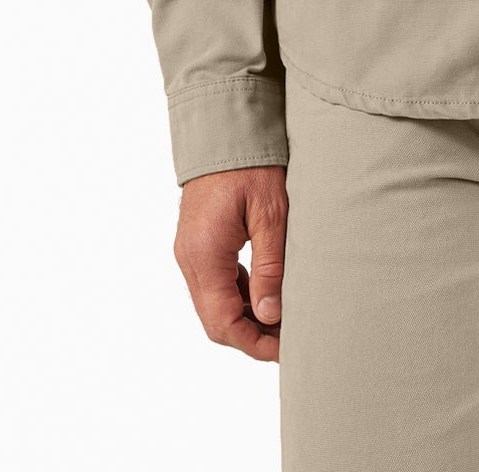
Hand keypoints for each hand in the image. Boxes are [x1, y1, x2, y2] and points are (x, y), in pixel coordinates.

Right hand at [173, 165, 287, 362]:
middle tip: (288, 338)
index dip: (253, 343)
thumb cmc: (250, 164)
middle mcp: (190, 258)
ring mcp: (190, 251)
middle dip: (250, 335)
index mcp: (204, 255)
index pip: (222, 322)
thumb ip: (270, 267)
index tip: (284, 349)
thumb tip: (271, 316)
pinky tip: (265, 293)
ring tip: (283, 319)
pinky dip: (238, 296)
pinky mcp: (198, 243)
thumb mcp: (270, 213)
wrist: (224, 129)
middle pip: (214, 319)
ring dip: (245, 317)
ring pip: (213, 304)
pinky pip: (214, 283)